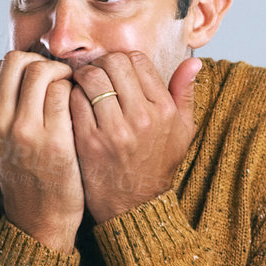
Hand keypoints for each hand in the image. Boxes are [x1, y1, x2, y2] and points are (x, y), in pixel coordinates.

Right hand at [0, 51, 83, 252]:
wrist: (40, 221)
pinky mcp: (53, 141)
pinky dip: (76, 90)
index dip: (27, 64)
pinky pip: (64, 92)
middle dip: (43, 61)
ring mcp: (24, 131)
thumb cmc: (28, 177)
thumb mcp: (1, 144)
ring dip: (62, 73)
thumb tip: (23, 71)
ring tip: (73, 88)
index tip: (43, 77)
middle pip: (18, 60)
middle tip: (60, 77)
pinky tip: (83, 104)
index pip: (2, 66)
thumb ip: (5, 109)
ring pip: (42, 71)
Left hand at [68, 51, 201, 224]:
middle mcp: (142, 117)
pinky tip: (76, 103)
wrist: (135, 206)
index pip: (137, 60)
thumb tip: (193, 62)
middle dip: (101, 63)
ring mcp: (114, 130)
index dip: (123, 60)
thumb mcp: (183, 130)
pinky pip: (74, 101)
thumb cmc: (158, 164)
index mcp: (164, 110)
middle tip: (97, 73)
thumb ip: (185, 93)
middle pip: (113, 63)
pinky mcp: (89, 141)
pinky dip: (72, 95)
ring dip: (84, 76)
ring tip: (84, 85)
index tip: (116, 70)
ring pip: (92, 78)